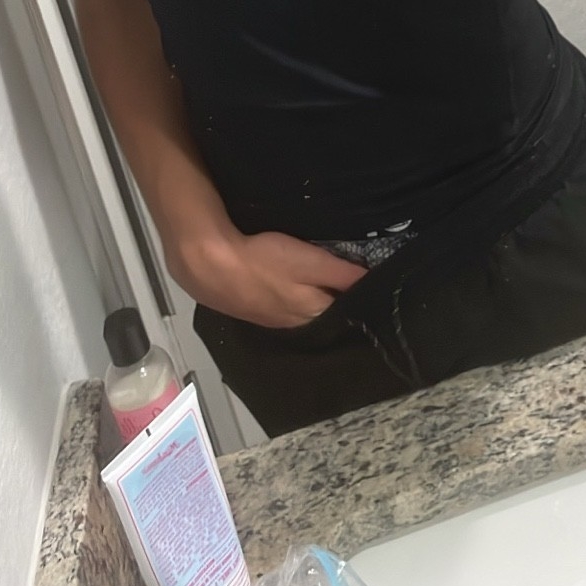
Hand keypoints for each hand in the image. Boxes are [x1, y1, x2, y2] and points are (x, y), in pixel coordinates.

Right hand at [170, 225, 367, 327]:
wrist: (210, 266)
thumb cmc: (266, 262)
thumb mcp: (311, 262)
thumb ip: (343, 274)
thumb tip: (376, 282)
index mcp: (313, 315)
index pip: (345, 314)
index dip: (360, 303)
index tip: (375, 293)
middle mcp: (295, 324)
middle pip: (325, 316)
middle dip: (339, 304)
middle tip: (355, 287)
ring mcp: (272, 319)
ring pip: (303, 312)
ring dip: (315, 302)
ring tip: (328, 286)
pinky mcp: (254, 309)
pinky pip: (283, 307)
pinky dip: (292, 298)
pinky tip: (291, 286)